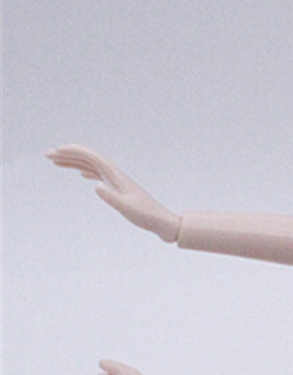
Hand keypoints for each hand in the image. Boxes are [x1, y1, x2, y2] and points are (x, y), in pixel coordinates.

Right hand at [46, 145, 180, 241]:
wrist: (164, 223)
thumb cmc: (147, 216)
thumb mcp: (127, 208)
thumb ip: (111, 197)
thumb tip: (95, 184)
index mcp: (116, 177)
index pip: (92, 157)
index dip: (73, 152)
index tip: (55, 152)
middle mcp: (116, 176)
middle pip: (89, 158)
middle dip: (68, 154)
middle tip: (47, 155)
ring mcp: (118, 182)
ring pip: (93, 166)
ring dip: (75, 162)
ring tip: (56, 163)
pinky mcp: (121, 190)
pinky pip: (100, 175)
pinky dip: (88, 171)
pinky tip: (82, 174)